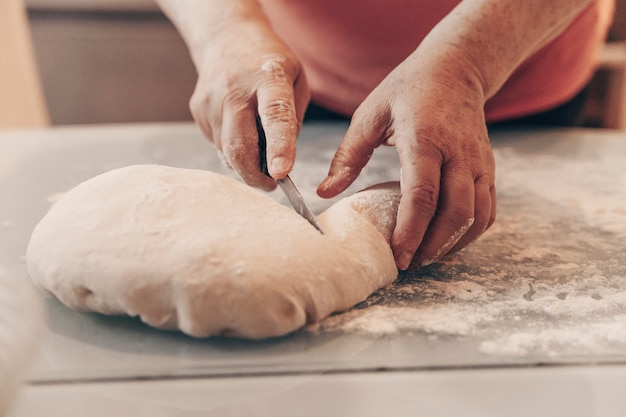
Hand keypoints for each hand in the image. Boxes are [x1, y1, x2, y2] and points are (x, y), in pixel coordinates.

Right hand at [190, 18, 309, 188]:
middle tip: (270, 184)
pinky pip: (217, 143)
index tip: (282, 173)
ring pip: (226, 150)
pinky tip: (240, 132)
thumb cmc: (269, 62)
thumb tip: (282, 158)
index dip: (279, 147)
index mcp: (269, 79)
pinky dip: (232, 149)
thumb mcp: (297, 79)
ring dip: (244, 163)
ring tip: (258, 154)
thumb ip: (293, 118)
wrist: (226, 36)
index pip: (275, 116)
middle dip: (254, 175)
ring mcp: (211, 100)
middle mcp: (235, 89)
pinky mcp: (198, 109)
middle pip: (239, 145)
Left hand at [317, 50, 495, 269]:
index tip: (398, 255)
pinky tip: (447, 242)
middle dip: (432, 246)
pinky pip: (488, 210)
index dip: (411, 230)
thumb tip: (325, 193)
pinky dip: (470, 233)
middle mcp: (459, 153)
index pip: (422, 194)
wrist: (456, 68)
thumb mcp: (370, 114)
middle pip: (455, 212)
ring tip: (426, 257)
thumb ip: (348, 155)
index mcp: (426, 138)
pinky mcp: (488, 169)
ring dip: (453, 244)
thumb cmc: (408, 89)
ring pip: (477, 216)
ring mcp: (479, 162)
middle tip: (409, 264)